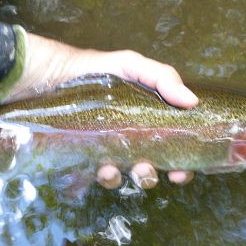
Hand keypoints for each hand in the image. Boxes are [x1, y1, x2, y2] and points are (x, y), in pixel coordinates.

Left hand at [9, 33, 198, 188]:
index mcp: (146, 122)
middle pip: (147, 169)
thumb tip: (193, 102)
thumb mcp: (131, 66)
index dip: (181, 165)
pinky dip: (99, 177)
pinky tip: (99, 168)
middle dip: (149, 176)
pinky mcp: (82, 159)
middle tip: (144, 170)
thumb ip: (162, 78)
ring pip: (121, 177)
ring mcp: (105, 152)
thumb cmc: (96, 70)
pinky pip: (93, 177)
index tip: (181, 172)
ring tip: (112, 169)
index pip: (171, 149)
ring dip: (121, 179)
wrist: (53, 75)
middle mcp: (128, 140)